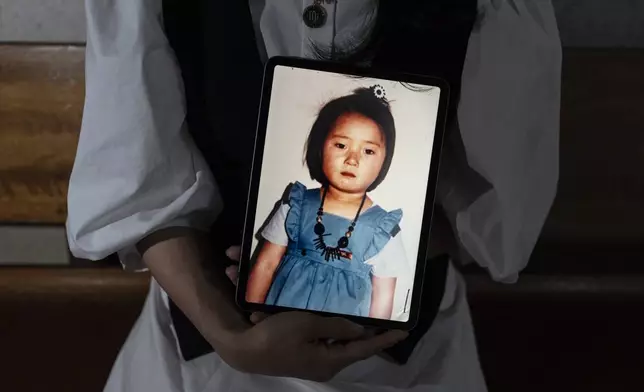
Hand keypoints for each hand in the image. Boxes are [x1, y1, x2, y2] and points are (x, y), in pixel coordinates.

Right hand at [219, 246, 407, 380]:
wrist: (244, 350)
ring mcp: (314, 363)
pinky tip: (331, 320)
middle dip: (368, 334)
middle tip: (385, 319)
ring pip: (338, 345)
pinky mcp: (303, 358)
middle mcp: (326, 366)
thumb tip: (359, 330)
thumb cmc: (277, 336)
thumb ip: (337, 327)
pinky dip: (329, 332)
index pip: (365, 348)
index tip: (403, 331)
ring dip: (347, 332)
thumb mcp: (309, 325)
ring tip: (363, 317)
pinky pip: (323, 344)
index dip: (384, 340)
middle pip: (353, 348)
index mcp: (331, 360)